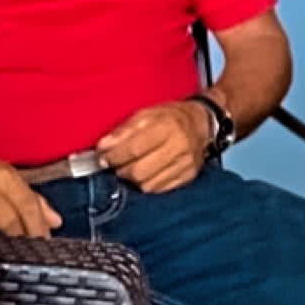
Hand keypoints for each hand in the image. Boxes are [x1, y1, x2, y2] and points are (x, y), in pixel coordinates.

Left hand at [98, 98, 222, 194]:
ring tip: (131, 169)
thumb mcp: (145, 114)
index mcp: (166, 126)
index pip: (133, 149)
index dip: (113, 157)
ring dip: (134, 180)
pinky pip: (160, 190)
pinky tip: (146, 174)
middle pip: (139, 172)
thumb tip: (102, 147)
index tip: (103, 158)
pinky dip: (147, 184)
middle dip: (122, 171)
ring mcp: (185, 164)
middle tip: (117, 165)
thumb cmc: (170, 117)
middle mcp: (178, 146)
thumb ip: (123, 131)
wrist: (202, 123)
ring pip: (148, 185)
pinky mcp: (188, 177)